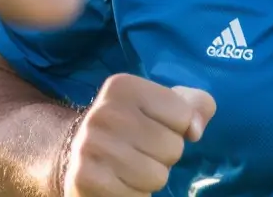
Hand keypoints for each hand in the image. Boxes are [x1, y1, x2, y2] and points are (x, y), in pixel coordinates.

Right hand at [63, 74, 215, 196]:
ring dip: (151, 178)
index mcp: (123, 86)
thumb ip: (194, 106)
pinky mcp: (85, 180)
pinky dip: (136, 196)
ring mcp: (92, 147)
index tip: (154, 126)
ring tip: (130, 167)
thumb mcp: (163, 105)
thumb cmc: (132, 126)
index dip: (177, 127)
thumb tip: (195, 129)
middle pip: (173, 147)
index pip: (183, 115)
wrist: (76, 154)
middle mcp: (104, 113)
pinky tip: (119, 183)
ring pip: (158, 176)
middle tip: (141, 151)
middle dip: (164, 155)